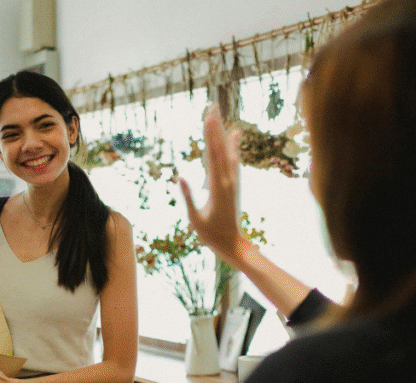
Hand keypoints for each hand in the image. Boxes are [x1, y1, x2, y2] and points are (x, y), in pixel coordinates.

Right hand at [180, 105, 251, 266]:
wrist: (233, 244)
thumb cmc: (211, 234)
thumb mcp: (194, 218)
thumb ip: (188, 198)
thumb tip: (180, 177)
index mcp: (217, 187)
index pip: (212, 154)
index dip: (209, 134)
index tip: (206, 117)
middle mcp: (227, 180)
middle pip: (219, 148)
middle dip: (215, 126)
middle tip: (211, 106)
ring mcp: (232, 181)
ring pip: (227, 152)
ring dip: (222, 133)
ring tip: (220, 116)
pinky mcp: (234, 184)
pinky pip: (233, 161)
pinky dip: (233, 146)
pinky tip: (234, 135)